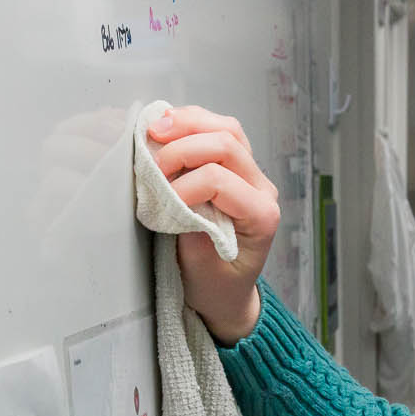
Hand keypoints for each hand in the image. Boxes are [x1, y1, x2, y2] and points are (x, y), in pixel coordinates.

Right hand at [145, 106, 278, 341]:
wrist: (227, 291)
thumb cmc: (218, 286)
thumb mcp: (204, 274)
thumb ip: (194, 237)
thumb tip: (175, 199)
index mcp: (261, 217)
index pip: (219, 180)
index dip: (183, 185)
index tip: (162, 203)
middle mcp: (262, 189)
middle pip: (227, 143)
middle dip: (183, 147)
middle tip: (152, 163)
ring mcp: (251, 174)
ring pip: (226, 128)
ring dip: (187, 123)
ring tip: (154, 130)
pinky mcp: (235, 167)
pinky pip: (217, 130)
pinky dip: (190, 123)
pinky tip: (165, 127)